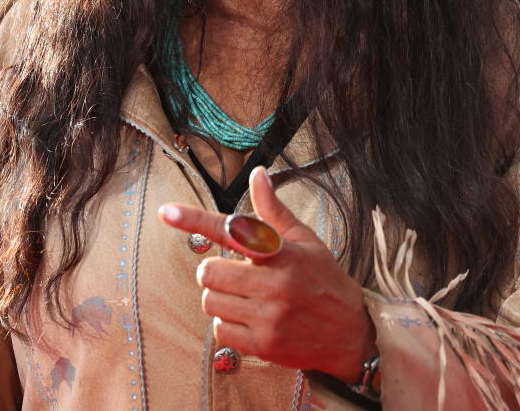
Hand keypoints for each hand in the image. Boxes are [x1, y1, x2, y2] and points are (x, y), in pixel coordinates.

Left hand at [157, 166, 377, 382]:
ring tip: (245, 298)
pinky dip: (227, 326)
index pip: (232, 230)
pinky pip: (219, 332)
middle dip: (215, 272)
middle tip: (235, 275)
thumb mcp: (306, 240)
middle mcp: (274, 284)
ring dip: (220, 299)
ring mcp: (268, 317)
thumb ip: (274, 210)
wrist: (353, 335)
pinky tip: (249, 320)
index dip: (195, 220)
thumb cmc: (326, 281)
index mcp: (282, 253)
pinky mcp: (263, 345)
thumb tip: (258, 173)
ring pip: (210, 302)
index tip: (166, 212)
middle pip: (209, 272)